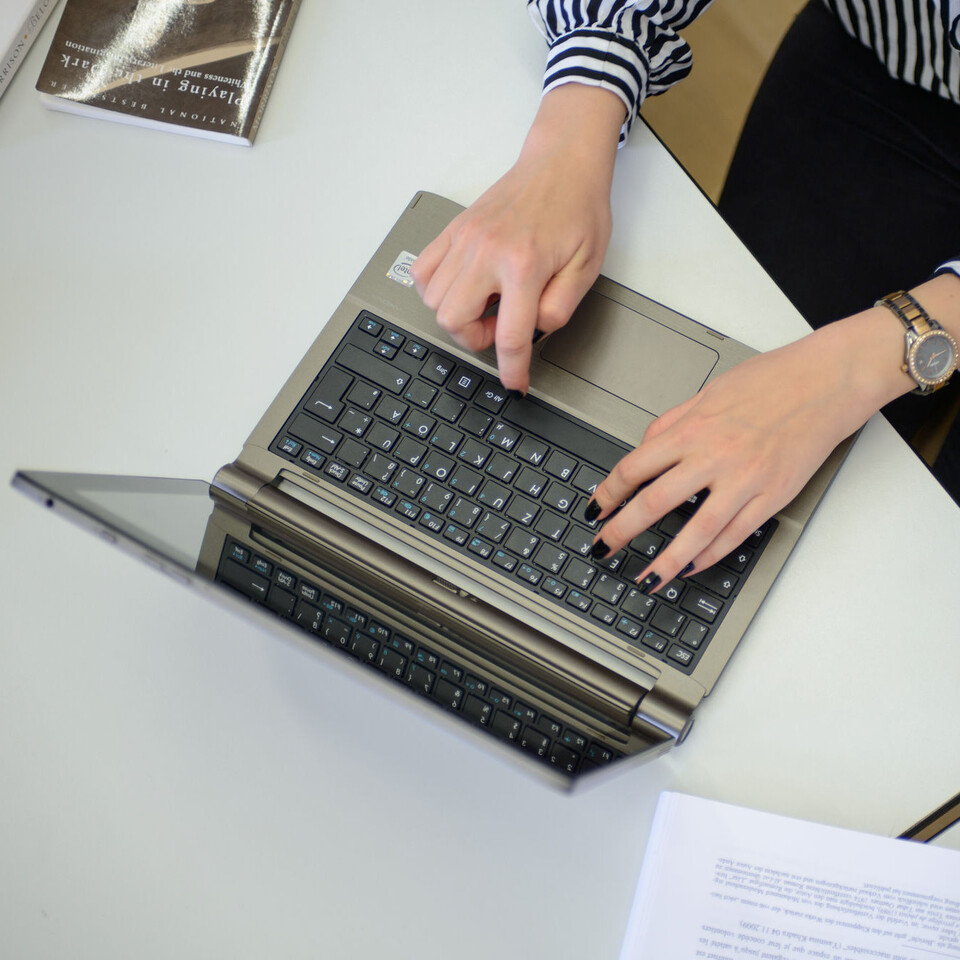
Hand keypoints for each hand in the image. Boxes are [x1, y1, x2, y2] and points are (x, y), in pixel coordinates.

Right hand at [411, 84, 624, 392]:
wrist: (561, 162)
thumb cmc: (577, 209)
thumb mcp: (586, 267)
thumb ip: (560, 307)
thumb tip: (534, 332)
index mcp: (524, 264)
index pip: (509, 336)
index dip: (512, 370)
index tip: (515, 383)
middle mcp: (487, 251)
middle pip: (453, 320)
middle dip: (476, 337)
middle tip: (501, 326)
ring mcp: (465, 239)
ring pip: (433, 300)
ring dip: (457, 315)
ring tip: (486, 303)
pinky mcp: (454, 230)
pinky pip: (423, 272)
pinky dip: (435, 290)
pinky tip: (463, 287)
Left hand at [586, 303, 916, 589]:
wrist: (828, 380)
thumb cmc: (773, 380)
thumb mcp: (709, 392)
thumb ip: (673, 422)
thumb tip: (644, 447)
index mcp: (693, 428)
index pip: (635, 467)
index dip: (609, 492)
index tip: (595, 508)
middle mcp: (714, 455)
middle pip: (654, 503)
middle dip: (622, 531)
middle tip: (602, 548)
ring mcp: (745, 479)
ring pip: (695, 531)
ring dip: (666, 561)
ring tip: (646, 578)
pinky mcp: (773, 495)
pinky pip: (735, 534)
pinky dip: (710, 555)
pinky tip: (693, 565)